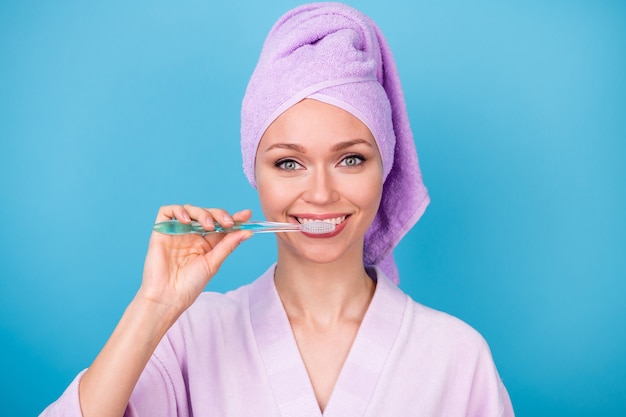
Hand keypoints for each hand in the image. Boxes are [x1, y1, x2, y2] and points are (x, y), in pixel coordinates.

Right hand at [138, 204, 252, 316]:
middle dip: (219, 215)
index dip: (233, 218)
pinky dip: (178, 210)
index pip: (221, 225)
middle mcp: (192, 235)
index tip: (246, 215)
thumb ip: (228, 245)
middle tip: (228, 223)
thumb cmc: (190, 285)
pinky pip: (167, 212)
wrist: (168, 296)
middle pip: (207, 214)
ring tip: (208, 225)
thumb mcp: (213, 263)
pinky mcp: (161, 230)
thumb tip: (247, 232)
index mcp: (206, 243)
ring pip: (190, 209)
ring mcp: (177, 232)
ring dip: (202, 213)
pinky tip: (186, 220)